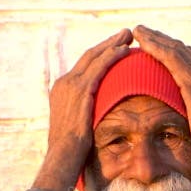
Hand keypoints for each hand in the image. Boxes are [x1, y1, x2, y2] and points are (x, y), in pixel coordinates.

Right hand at [33, 29, 132, 190]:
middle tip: (125, 33)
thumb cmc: (72, 149)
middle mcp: (64, 83)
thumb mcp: (76, 125)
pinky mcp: (81, 91)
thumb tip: (98, 116)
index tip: (115, 46)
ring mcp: (71, 85)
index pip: (84, 66)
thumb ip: (85, 113)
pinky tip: (124, 51)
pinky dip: (111, 56)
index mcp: (62, 89)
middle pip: (89, 56)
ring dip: (112, 44)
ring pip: (94, 57)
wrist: (63, 156)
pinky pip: (99, 68)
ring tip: (129, 35)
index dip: (100, 54)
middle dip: (108, 43)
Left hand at [132, 25, 190, 185]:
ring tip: (138, 31)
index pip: (188, 57)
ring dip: (155, 38)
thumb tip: (179, 112)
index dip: (170, 48)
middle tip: (142, 31)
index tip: (156, 43)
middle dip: (161, 38)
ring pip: (174, 48)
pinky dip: (156, 48)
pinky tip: (142, 43)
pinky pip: (171, 57)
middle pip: (181, 48)